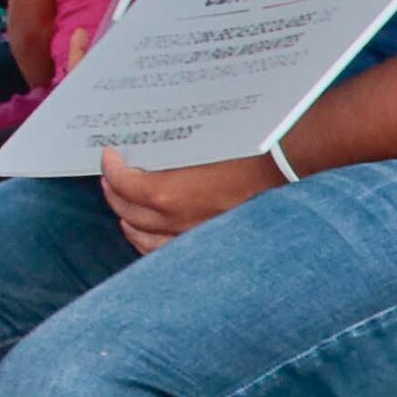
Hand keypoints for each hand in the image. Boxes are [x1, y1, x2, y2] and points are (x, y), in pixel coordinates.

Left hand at [96, 143, 283, 254]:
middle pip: (127, 210)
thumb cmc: (248, 152)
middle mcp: (174, 220)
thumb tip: (150, 151)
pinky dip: (149, 244)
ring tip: (122, 209)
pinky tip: (147, 236)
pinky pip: (167, 252)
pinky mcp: (207, 245)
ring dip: (128, 220)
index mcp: (168, 193)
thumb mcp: (200, 145)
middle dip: (114, 191)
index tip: (110, 156)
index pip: (123, 183)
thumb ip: (169, 153)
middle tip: (111, 178)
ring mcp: (191, 236)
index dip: (112, 167)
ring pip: (142, 237)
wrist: (286, 172)